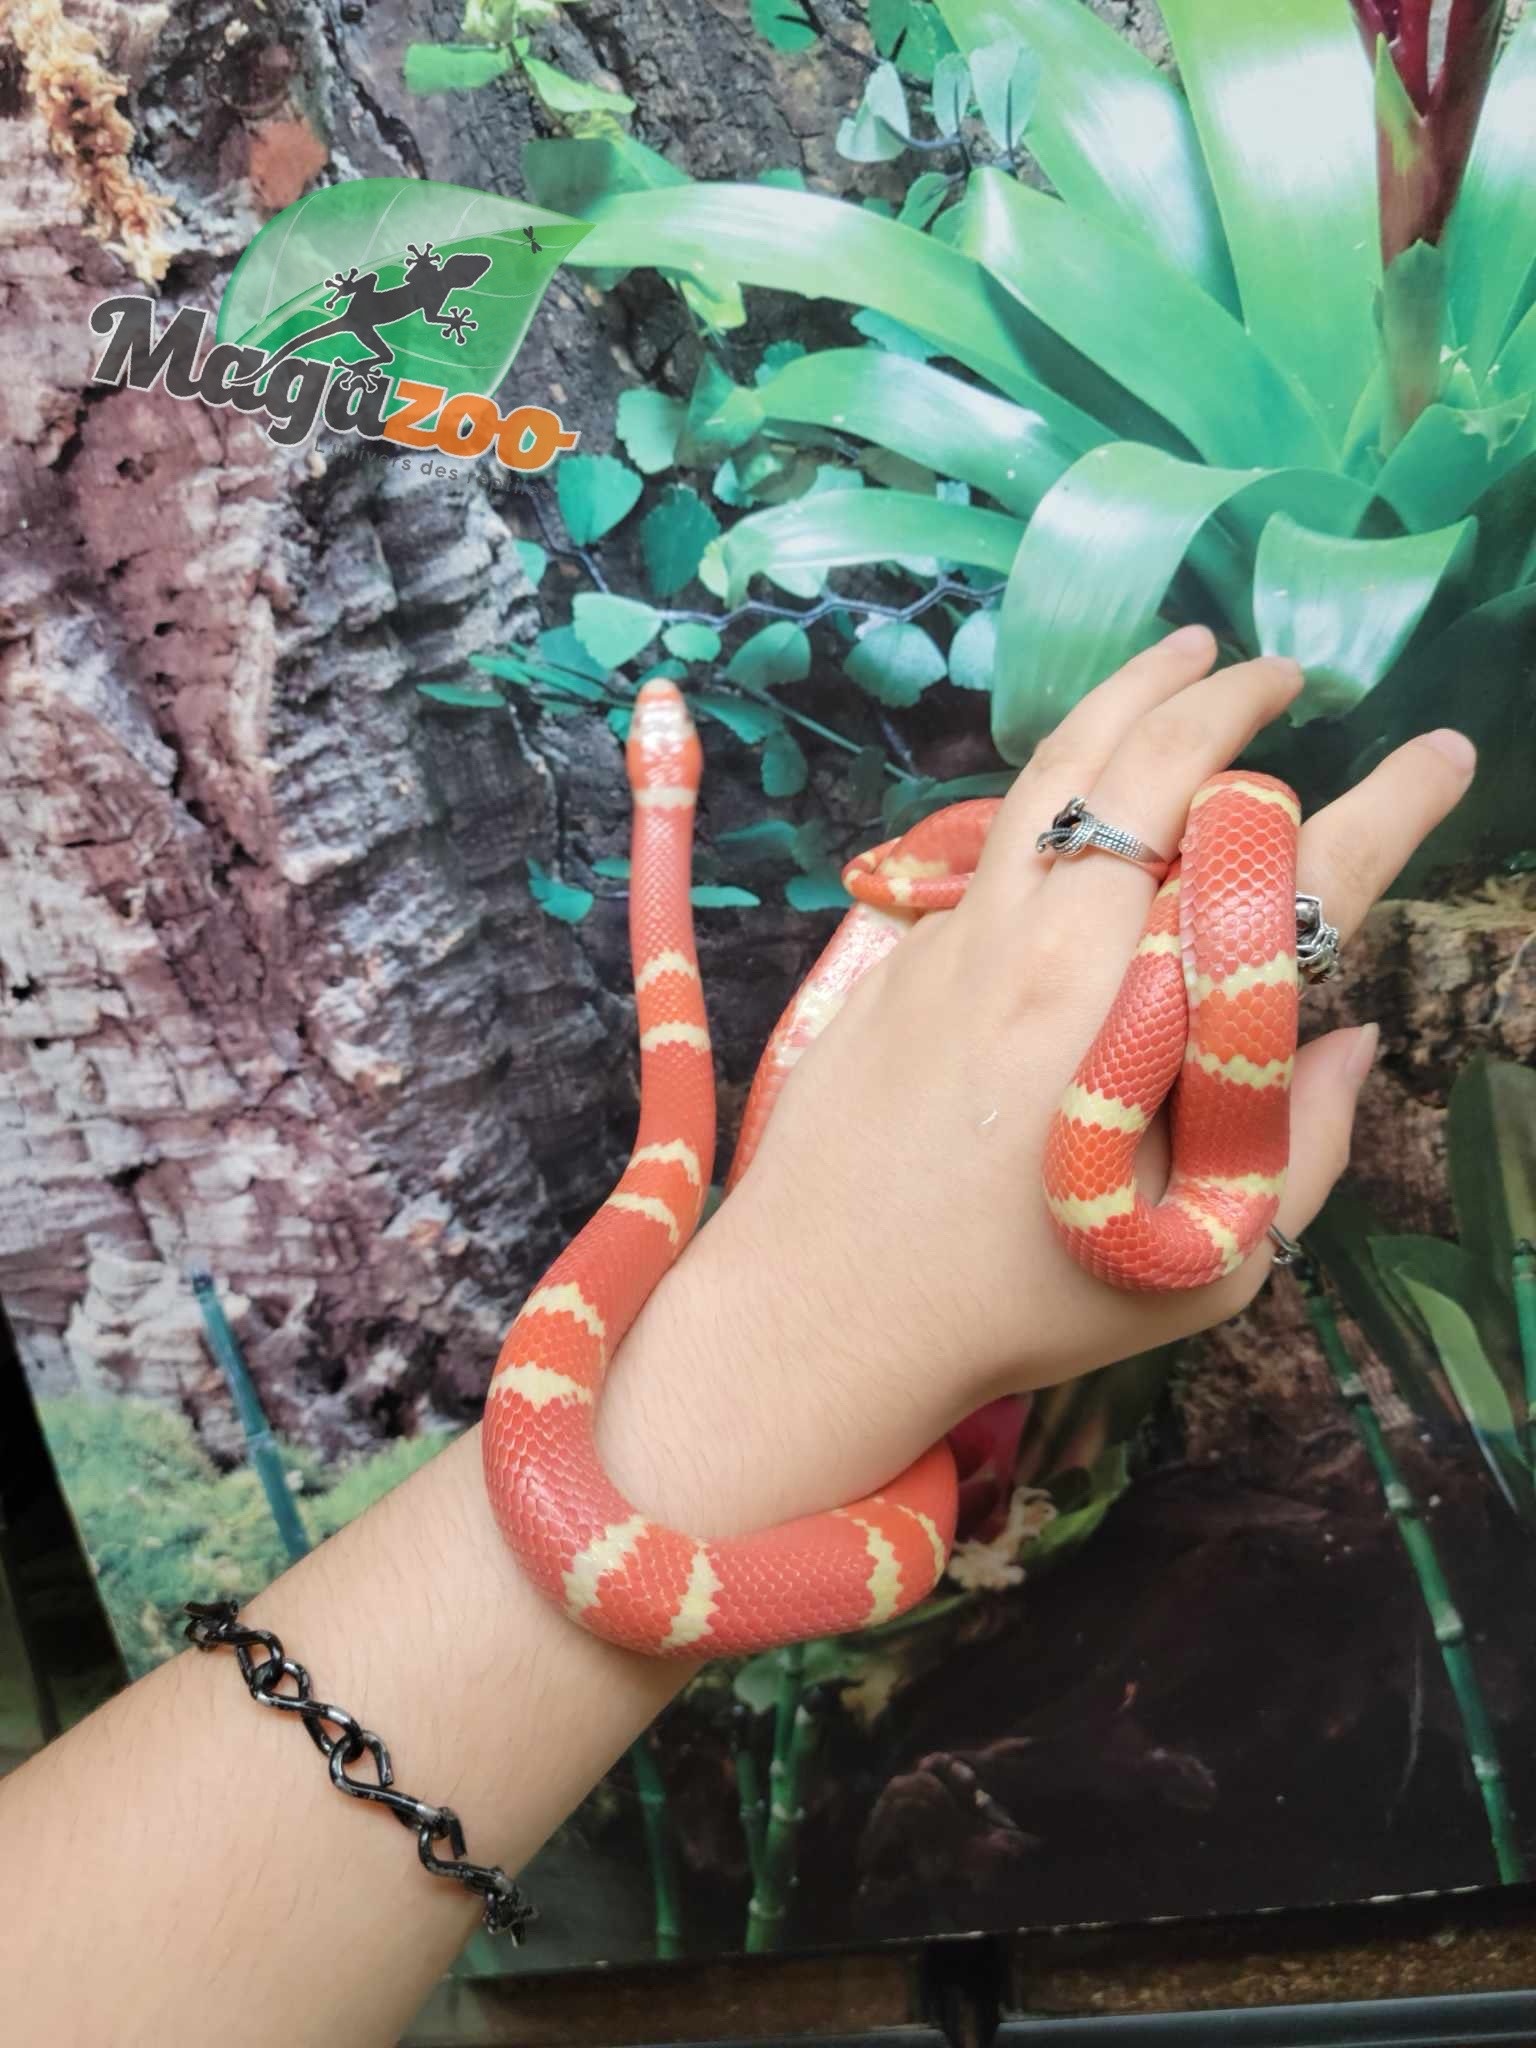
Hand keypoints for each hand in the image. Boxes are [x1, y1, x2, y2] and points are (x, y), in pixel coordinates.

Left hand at [598, 627, 1474, 1540]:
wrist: (822, 1309)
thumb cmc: (1029, 1303)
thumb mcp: (1208, 1265)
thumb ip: (1302, 1149)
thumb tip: (1348, 1040)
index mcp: (1152, 1029)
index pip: (1296, 881)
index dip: (1390, 807)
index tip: (1443, 752)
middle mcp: (1059, 949)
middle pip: (1160, 770)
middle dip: (1237, 701)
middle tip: (1288, 674)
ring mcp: (968, 935)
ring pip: (1059, 768)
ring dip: (1134, 692)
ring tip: (1189, 648)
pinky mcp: (903, 949)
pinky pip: (994, 836)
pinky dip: (1056, 782)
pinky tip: (1081, 781)